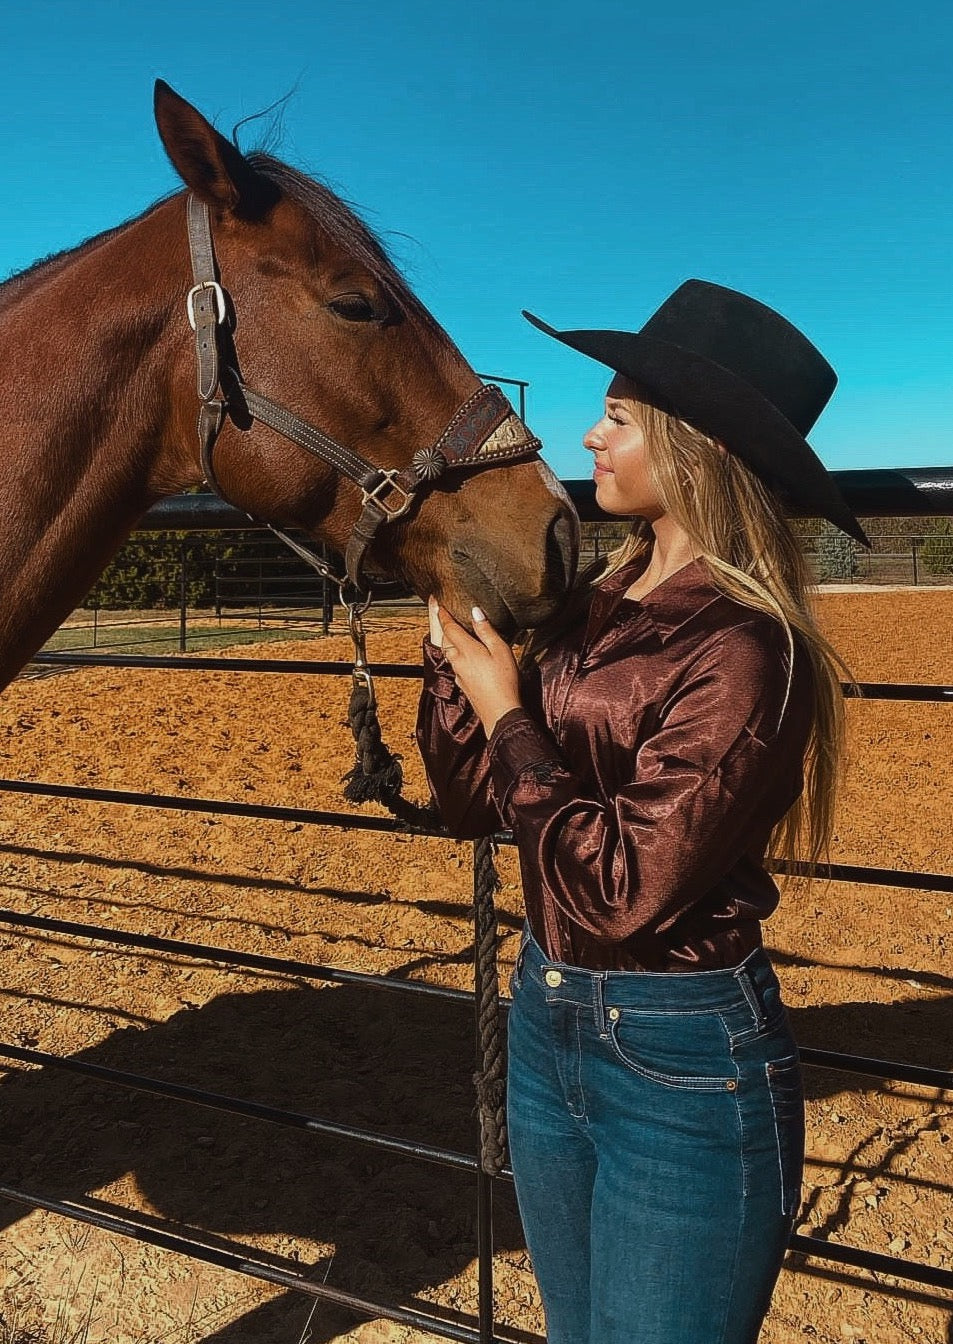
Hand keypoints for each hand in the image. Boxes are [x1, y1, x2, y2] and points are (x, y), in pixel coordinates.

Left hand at [427, 597, 521, 735]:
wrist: (499, 712)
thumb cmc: (504, 681)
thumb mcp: (500, 650)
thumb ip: (486, 630)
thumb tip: (475, 612)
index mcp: (466, 650)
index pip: (449, 627)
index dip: (443, 615)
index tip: (438, 603)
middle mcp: (457, 661)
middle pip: (445, 639)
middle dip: (442, 625)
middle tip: (441, 613)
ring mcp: (458, 674)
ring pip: (448, 652)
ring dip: (448, 640)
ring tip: (452, 631)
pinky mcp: (462, 684)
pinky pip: (455, 663)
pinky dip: (456, 654)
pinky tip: (464, 655)